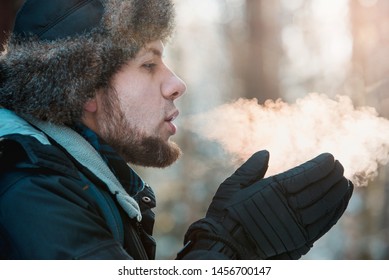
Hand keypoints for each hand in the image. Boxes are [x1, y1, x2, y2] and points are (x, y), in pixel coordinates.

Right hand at [180, 151, 352, 258]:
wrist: (225, 247)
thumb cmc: (225, 214)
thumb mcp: (232, 187)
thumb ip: (250, 169)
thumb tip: (265, 153)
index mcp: (272, 192)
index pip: (304, 176)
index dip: (319, 166)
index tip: (330, 157)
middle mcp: (287, 208)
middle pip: (318, 189)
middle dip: (331, 176)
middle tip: (339, 166)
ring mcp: (296, 226)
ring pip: (325, 206)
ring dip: (338, 192)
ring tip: (345, 181)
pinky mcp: (300, 241)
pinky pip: (324, 224)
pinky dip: (335, 211)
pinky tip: (341, 200)